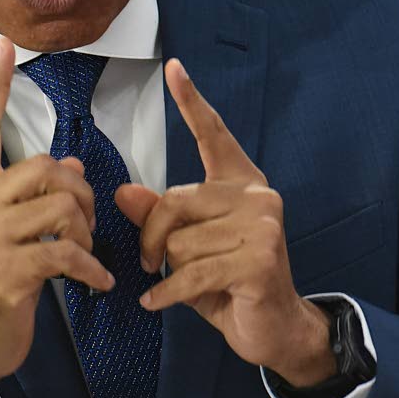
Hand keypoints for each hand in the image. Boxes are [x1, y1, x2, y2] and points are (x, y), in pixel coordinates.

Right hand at [0, 38, 113, 397]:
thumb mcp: (4, 229)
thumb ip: (31, 194)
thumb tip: (71, 165)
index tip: (4, 44)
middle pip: (46, 167)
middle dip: (80, 193)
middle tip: (85, 224)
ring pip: (61, 206)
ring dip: (86, 232)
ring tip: (84, 255)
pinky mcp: (5, 273)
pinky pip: (66, 253)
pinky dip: (90, 269)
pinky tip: (97, 283)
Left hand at [115, 59, 333, 386]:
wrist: (275, 329)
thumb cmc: (228, 283)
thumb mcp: (187, 246)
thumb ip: (158, 216)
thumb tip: (123, 193)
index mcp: (240, 183)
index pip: (213, 135)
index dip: (192, 101)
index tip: (173, 68)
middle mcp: (256, 196)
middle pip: (173, 202)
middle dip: (151, 238)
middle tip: (148, 262)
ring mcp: (261, 227)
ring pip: (178, 243)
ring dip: (168, 270)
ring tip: (184, 283)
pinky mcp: (257, 261)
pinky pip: (189, 273)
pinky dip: (166, 293)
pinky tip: (157, 301)